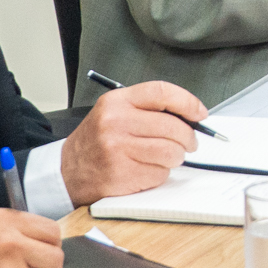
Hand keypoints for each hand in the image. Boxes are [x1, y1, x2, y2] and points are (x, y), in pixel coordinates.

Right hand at [60, 81, 202, 205]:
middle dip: (188, 137)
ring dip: (176, 157)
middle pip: (172, 126)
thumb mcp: (115, 112)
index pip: (161, 92)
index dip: (187, 102)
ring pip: (171, 152)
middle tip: (188, 142)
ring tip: (165, 157)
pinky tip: (146, 170)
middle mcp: (116, 122)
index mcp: (116, 102)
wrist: (67, 172)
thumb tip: (190, 115)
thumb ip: (148, 109)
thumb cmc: (96, 141)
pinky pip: (160, 174)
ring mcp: (118, 149)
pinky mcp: (122, 175)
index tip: (200, 113)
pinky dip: (160, 174)